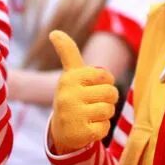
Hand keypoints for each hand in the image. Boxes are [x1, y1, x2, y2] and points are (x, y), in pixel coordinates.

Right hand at [48, 31, 118, 153]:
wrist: (61, 130)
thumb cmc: (73, 96)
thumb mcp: (71, 74)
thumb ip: (67, 52)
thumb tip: (54, 31)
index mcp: (70, 78)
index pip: (105, 76)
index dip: (105, 82)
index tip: (93, 86)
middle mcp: (69, 95)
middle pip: (111, 93)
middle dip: (107, 99)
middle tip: (93, 103)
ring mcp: (73, 115)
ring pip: (109, 110)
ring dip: (104, 114)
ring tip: (90, 115)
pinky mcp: (80, 133)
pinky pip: (105, 127)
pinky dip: (101, 128)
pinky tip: (88, 127)